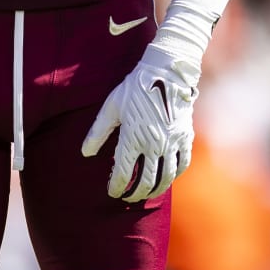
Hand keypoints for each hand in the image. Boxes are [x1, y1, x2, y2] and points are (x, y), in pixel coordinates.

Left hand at [80, 49, 198, 201]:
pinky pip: (181, 164)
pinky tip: (166, 178)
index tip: (112, 192)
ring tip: (146, 194)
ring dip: (155, 190)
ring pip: (165, 178)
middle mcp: (154, 144)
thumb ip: (98, 132)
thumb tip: (85, 153)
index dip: (117, 186)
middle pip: (146, 181)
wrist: (166, 72)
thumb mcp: (111, 107)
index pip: (124, 174)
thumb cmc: (135, 87)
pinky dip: (174, 175)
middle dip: (135, 194)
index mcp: (133, 138)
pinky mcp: (185, 137)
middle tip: (127, 197)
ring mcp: (172, 142)